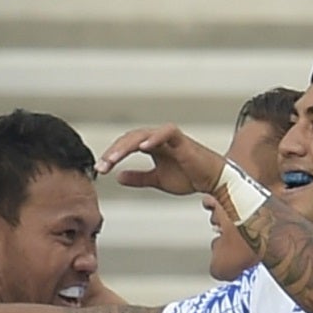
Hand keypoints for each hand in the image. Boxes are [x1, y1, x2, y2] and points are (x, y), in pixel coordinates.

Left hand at [97, 125, 227, 197]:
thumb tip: (119, 177)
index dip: (112, 156)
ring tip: (114, 158)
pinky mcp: (181, 139)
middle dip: (114, 152)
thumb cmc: (189, 176)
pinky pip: (166, 132)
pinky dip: (154, 137)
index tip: (100, 169)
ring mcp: (168, 137)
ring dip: (126, 146)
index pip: (126, 146)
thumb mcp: (157, 180)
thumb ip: (138, 177)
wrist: (212, 180)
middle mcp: (157, 138)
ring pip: (142, 135)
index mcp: (151, 145)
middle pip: (130, 138)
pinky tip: (142, 146)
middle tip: (102, 165)